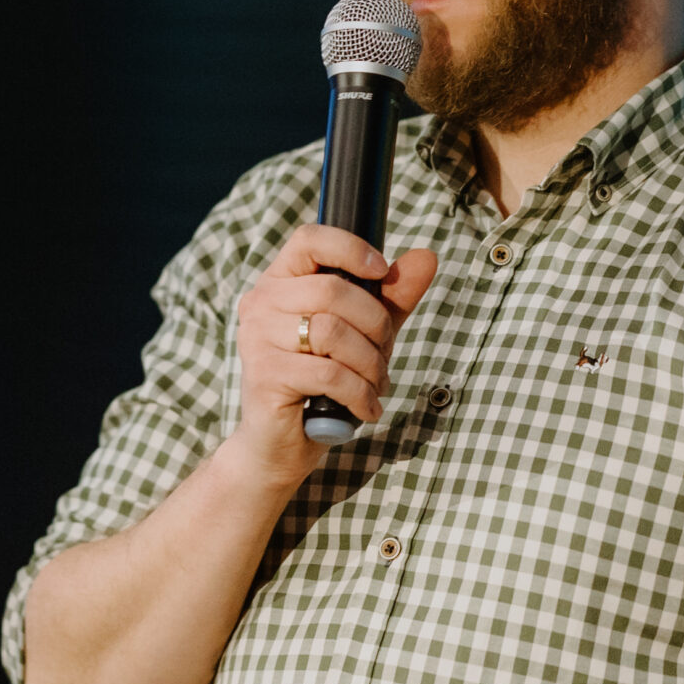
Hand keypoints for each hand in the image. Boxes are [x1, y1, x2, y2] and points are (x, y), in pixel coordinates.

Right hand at [231, 225, 437, 488]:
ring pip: (333, 332)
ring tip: (375, 384)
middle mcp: (260, 303)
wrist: (280, 444)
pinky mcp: (265, 376)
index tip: (382, 271)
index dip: (351, 249)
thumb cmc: (321, 383)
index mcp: (279, 282)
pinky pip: (329, 374)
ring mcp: (257, 339)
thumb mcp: (364, 334)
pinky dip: (360, 393)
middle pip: (333, 291)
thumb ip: (391, 297)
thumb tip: (427, 257)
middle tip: (383, 355)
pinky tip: (366, 407)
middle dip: (376, 326)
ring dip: (370, 363)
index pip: (309, 239)